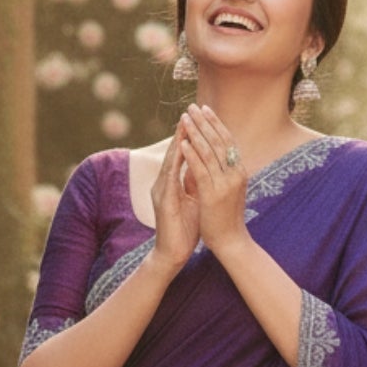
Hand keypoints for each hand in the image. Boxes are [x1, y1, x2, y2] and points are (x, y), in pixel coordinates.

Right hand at [149, 126, 200, 274]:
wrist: (172, 254)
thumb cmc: (184, 229)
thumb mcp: (193, 200)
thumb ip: (195, 183)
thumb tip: (204, 166)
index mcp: (173, 183)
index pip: (183, 155)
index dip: (191, 137)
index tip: (200, 119)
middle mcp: (164, 183)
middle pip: (175, 153)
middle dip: (183, 132)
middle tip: (190, 112)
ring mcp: (161, 191)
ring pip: (170, 161)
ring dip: (177, 142)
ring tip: (185, 124)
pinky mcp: (163, 202)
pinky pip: (169, 178)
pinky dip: (176, 163)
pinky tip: (181, 151)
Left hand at [177, 103, 249, 258]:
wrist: (231, 243)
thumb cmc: (227, 218)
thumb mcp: (226, 190)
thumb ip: (221, 173)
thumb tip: (213, 157)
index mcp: (239, 171)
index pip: (227, 141)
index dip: (216, 123)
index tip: (205, 109)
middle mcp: (235, 174)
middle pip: (219, 141)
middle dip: (205, 122)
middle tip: (193, 106)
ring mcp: (225, 184)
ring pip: (210, 152)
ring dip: (196, 133)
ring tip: (185, 118)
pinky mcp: (213, 195)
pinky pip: (201, 170)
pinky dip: (192, 155)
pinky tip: (183, 143)